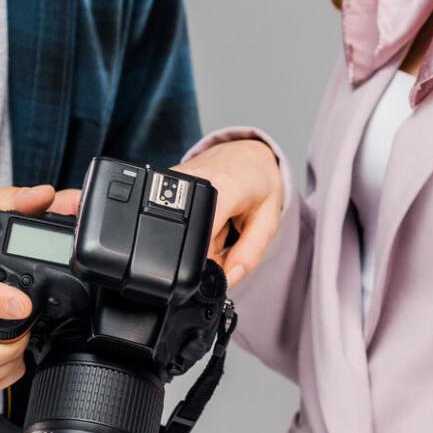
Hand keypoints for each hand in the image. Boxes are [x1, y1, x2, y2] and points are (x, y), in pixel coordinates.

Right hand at [50, 139, 285, 288]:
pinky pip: (174, 217)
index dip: (207, 262)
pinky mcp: (165, 180)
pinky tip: (206, 215)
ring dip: (200, 237)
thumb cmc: (259, 183)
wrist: (246, 151)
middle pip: (188, 238)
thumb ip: (249, 254)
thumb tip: (226, 280)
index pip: (201, 235)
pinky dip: (192, 224)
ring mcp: (175, 178)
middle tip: (227, 235)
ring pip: (180, 230)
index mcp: (223, 187)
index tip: (218, 269)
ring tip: (218, 222)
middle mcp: (193, 180)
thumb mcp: (268, 220)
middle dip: (208, 251)